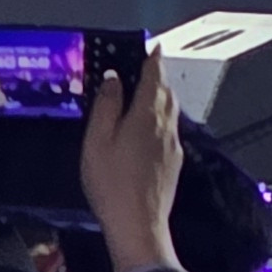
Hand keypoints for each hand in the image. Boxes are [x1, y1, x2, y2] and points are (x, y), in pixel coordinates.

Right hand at [78, 61, 185, 271]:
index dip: (153, 60)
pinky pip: (168, 130)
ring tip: (146, 93)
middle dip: (158, 77)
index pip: (155, 77)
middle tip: (146, 67)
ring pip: (170, 112)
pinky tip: (148, 128)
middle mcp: (166, 126)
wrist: (138, 225)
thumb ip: (106, 106)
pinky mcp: (174, 163)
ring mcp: (173, 146)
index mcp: (148, 115)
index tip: (153, 46)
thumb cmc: (112, 182)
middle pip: (166, 93)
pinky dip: (160, 118)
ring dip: (161, 97)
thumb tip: (114, 78)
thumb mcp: (98, 141)